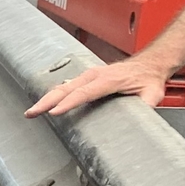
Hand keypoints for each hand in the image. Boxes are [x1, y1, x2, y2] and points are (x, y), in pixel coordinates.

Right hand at [26, 52, 172, 115]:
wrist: (149, 64)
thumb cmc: (148, 79)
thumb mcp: (152, 94)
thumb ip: (145, 106)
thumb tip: (139, 121)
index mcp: (109, 79)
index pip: (84, 92)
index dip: (68, 103)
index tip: (54, 112)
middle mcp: (95, 75)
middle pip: (65, 89)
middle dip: (46, 101)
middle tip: (32, 113)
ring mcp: (88, 76)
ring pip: (62, 87)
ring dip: (45, 99)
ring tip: (32, 112)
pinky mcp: (85, 79)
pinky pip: (65, 87)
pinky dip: (52, 96)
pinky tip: (44, 105)